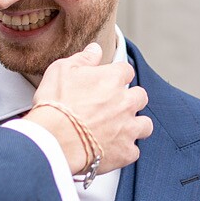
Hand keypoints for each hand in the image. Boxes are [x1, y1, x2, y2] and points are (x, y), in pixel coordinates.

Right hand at [32, 42, 152, 173]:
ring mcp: (128, 128)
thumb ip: (83, 58)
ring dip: (135, 125)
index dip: (117, 76)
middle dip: (131, 100)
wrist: (54, 140)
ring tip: (120, 129)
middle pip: (141, 96)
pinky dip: (124, 151)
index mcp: (112, 79)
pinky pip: (133, 151)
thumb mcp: (62, 70)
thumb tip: (95, 49)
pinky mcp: (125, 152)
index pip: (126, 71)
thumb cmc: (56, 104)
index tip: (109, 81)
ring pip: (145, 125)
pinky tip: (111, 150)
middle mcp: (125, 102)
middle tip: (114, 106)